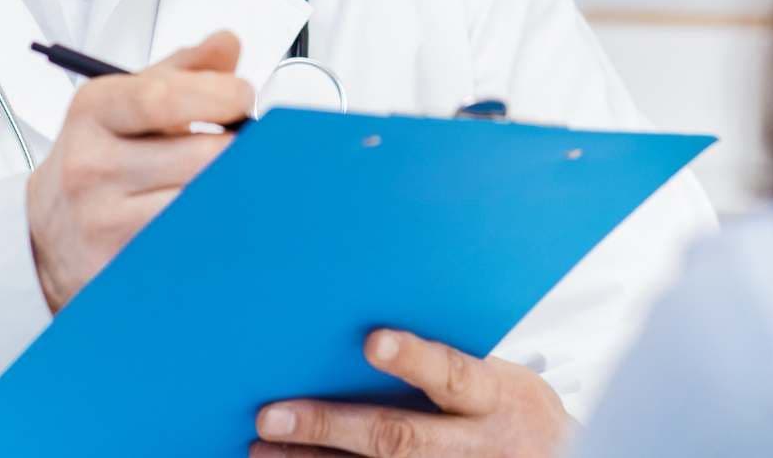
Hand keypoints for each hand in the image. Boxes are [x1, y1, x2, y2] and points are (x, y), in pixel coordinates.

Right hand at [26, 31, 252, 310]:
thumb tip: (228, 44)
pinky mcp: (117, 266)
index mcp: (94, 111)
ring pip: (201, 202)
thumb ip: (181, 72)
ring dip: (228, 188)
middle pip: (199, 155)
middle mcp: (92, 165)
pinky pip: (191, 243)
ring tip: (222, 179)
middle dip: (235, 147)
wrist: (46, 233)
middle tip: (241, 145)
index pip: (162, 98)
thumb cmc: (97, 159)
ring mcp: (102, 220)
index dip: (218, 95)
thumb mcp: (123, 104)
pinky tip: (207, 215)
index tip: (242, 97)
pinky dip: (212, 228)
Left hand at [251, 329, 571, 457]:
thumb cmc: (510, 408)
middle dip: (330, 426)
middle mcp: (478, 446)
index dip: (415, 358)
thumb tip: (363, 327)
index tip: (372, 340)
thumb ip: (448, 361)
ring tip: (261, 448)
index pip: (454, 375)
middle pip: (400, 439)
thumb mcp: (500, 379)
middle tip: (271, 414)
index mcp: (497, 399)